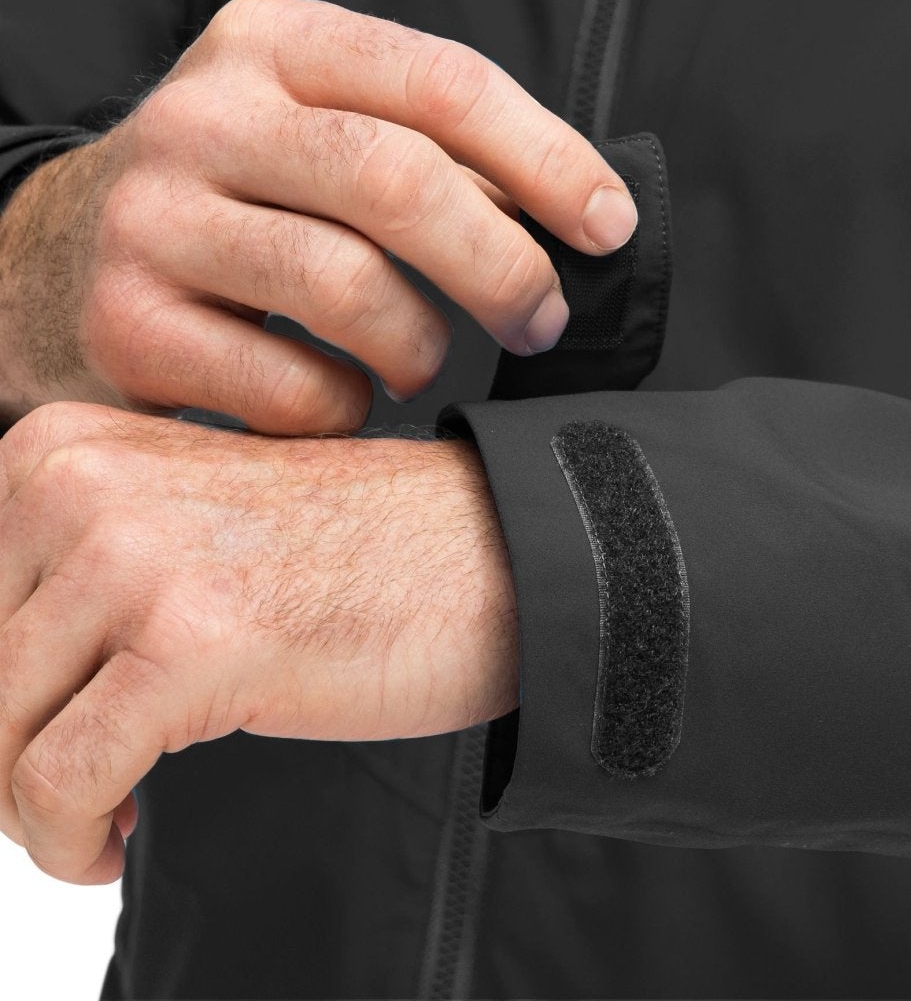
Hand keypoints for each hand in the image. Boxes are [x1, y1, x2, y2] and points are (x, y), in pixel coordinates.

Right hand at [0, 0, 638, 430]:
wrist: (48, 258)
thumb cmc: (236, 190)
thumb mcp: (314, 123)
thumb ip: (430, 143)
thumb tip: (581, 212)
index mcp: (273, 39)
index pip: (442, 81)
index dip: (546, 157)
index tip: (609, 224)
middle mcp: (206, 113)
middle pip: (397, 179)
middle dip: (501, 263)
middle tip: (543, 317)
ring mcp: (154, 217)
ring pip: (344, 285)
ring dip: (421, 344)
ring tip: (423, 359)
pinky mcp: (124, 323)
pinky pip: (284, 385)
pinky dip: (343, 406)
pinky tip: (342, 395)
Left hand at [0, 401, 518, 883]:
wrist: (485, 553)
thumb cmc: (338, 552)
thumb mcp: (166, 529)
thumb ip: (57, 576)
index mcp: (63, 446)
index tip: (40, 728)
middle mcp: (84, 482)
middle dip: (7, 758)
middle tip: (78, 787)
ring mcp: (137, 556)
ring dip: (36, 811)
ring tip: (102, 813)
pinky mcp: (193, 641)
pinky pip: (56, 786)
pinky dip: (71, 841)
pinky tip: (119, 835)